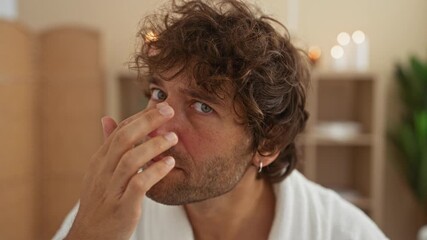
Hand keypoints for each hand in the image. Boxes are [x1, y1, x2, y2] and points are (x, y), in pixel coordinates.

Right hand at [66, 102, 177, 239]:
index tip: (160, 106)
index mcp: (99, 161)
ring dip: (154, 146)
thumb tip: (106, 118)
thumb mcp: (99, 172)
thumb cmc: (101, 201)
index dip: (140, 117)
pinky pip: (139, 185)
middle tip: (169, 111)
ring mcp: (111, 190)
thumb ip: (108, 147)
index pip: (119, 131)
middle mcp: (103, 172)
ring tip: (174, 138)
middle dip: (147, 121)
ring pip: (131, 160)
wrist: (89, 237)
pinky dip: (155, 172)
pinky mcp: (123, 207)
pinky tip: (170, 163)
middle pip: (124, 139)